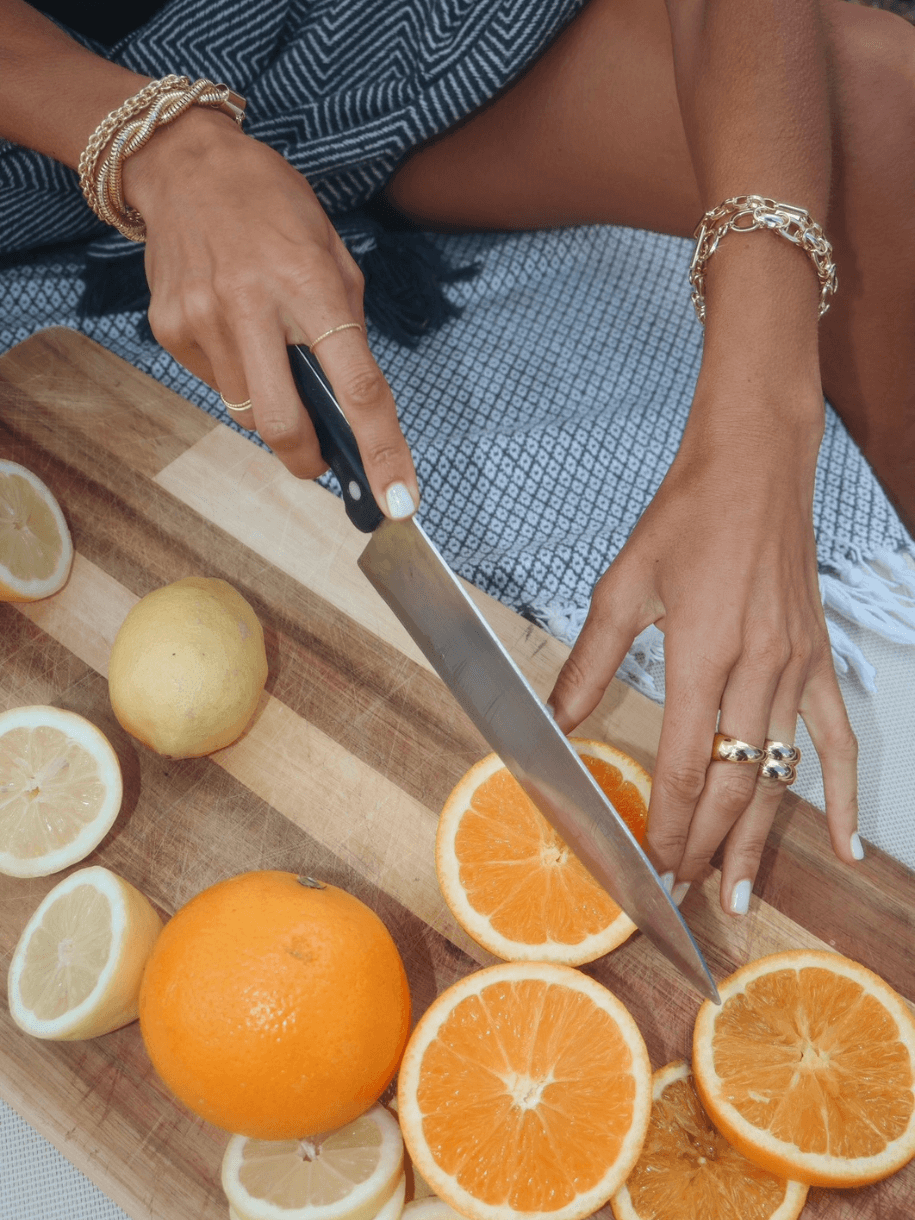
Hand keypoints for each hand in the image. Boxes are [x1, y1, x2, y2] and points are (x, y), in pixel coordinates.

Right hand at [122, 107, 418, 516]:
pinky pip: (214, 383)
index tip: (399, 502)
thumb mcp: (332, 253)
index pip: (357, 388)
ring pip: (247, 412)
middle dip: (310, 460)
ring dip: (271, 407)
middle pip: (286, 426)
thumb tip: (354, 403)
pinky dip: (236, 375)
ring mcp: (203, 320)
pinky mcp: (170, 328)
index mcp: (311, 286)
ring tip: (269, 352)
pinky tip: (233, 329)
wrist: (185, 165)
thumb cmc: (273, 207)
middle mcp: (253, 307)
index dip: (382, 453)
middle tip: (323, 460)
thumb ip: (347, 326)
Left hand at [548, 382, 859, 914]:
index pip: (687, 763)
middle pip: (735, 783)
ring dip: (761, 840)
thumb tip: (556, 722)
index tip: (651, 862)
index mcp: (705, 651)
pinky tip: (846, 845)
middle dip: (707, 846)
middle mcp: (759, 669)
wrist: (754, 468)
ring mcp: (797, 668)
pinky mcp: (817, 660)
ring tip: (742, 895)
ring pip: (781, 775)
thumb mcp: (623, 586)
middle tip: (684, 895)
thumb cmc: (686, 519)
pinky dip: (841, 795)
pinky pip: (837, 740)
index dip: (669, 823)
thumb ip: (590, 662)